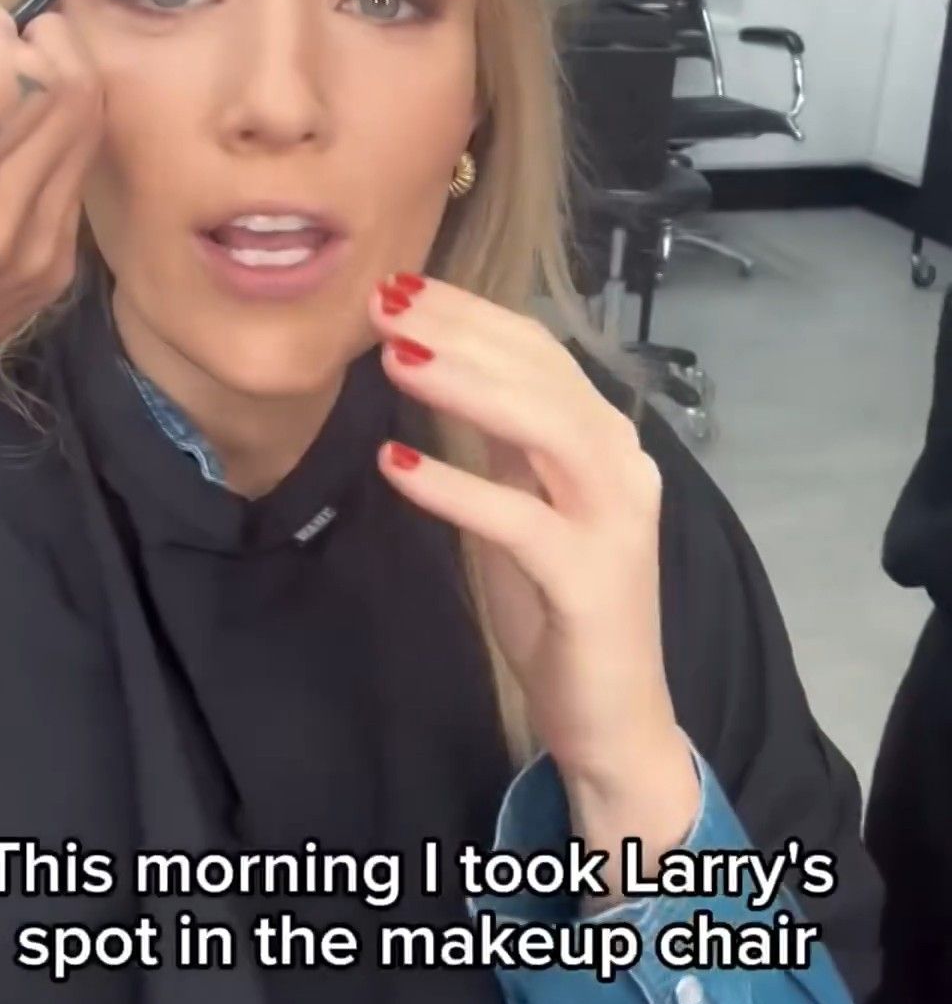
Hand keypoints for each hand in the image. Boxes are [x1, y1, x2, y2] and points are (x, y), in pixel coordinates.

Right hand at [0, 7, 102, 449]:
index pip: (13, 72)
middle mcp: (1, 218)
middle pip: (70, 93)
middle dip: (47, 45)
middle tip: (12, 41)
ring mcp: (39, 251)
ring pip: (88, 131)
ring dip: (62, 87)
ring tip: (21, 80)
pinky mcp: (56, 273)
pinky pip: (76, 179)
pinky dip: (58, 142)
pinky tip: (20, 143)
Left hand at [370, 273, 699, 875]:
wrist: (613, 718)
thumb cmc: (559, 611)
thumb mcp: (522, 508)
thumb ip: (499, 443)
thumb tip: (439, 369)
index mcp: (604, 440)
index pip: (539, 352)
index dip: (470, 313)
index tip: (398, 286)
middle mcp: (621, 465)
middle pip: (541, 373)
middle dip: (459, 330)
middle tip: (382, 300)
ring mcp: (614, 520)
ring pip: (544, 427)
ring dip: (465, 386)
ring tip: (393, 357)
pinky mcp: (590, 579)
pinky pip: (519, 520)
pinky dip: (457, 487)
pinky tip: (396, 467)